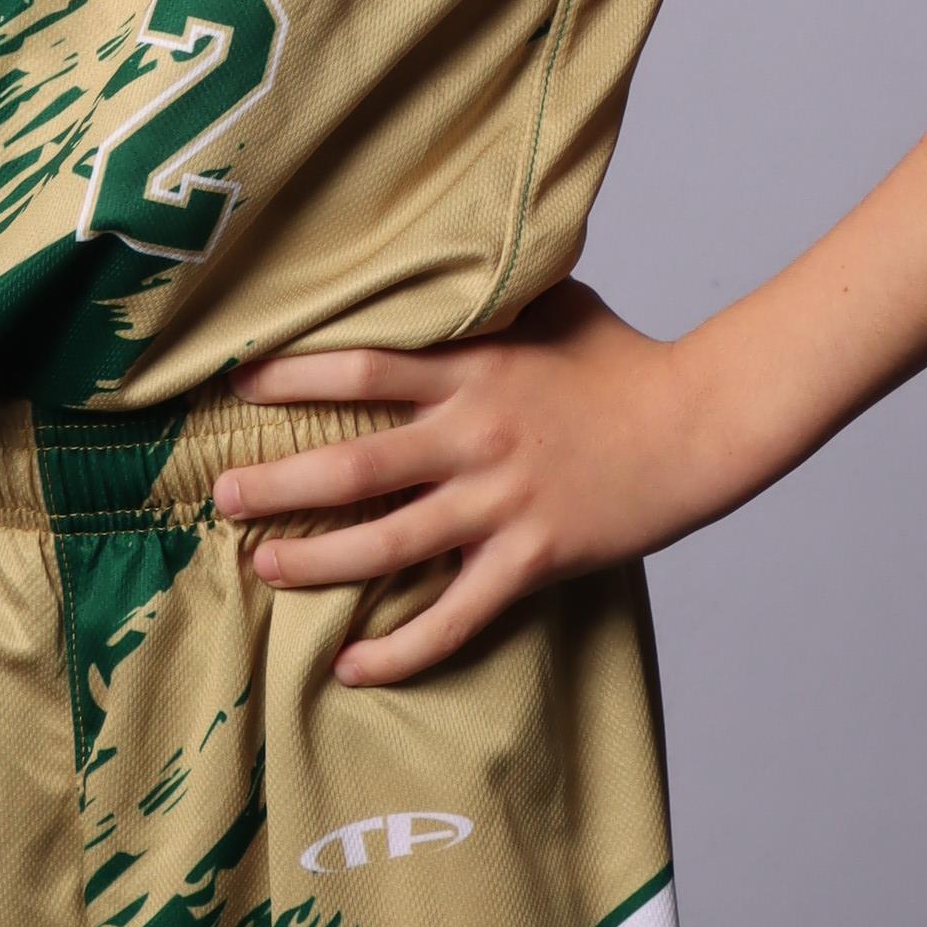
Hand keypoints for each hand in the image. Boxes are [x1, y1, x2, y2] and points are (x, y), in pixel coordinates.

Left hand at [219, 283, 740, 685]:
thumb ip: (491, 296)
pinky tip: (354, 667)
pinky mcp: (533, 558)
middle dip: (278, 484)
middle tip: (223, 496)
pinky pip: (454, 616)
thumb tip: (448, 259)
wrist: (702, 422)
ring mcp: (502, 502)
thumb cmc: (626, 361)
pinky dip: (402, 649)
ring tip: (262, 569)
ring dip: (316, 563)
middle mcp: (474, 437)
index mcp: (472, 369)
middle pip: (354, 466)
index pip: (360, 368)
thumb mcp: (553, 305)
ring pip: (388, 545)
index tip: (235, 385)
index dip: (291, 377)